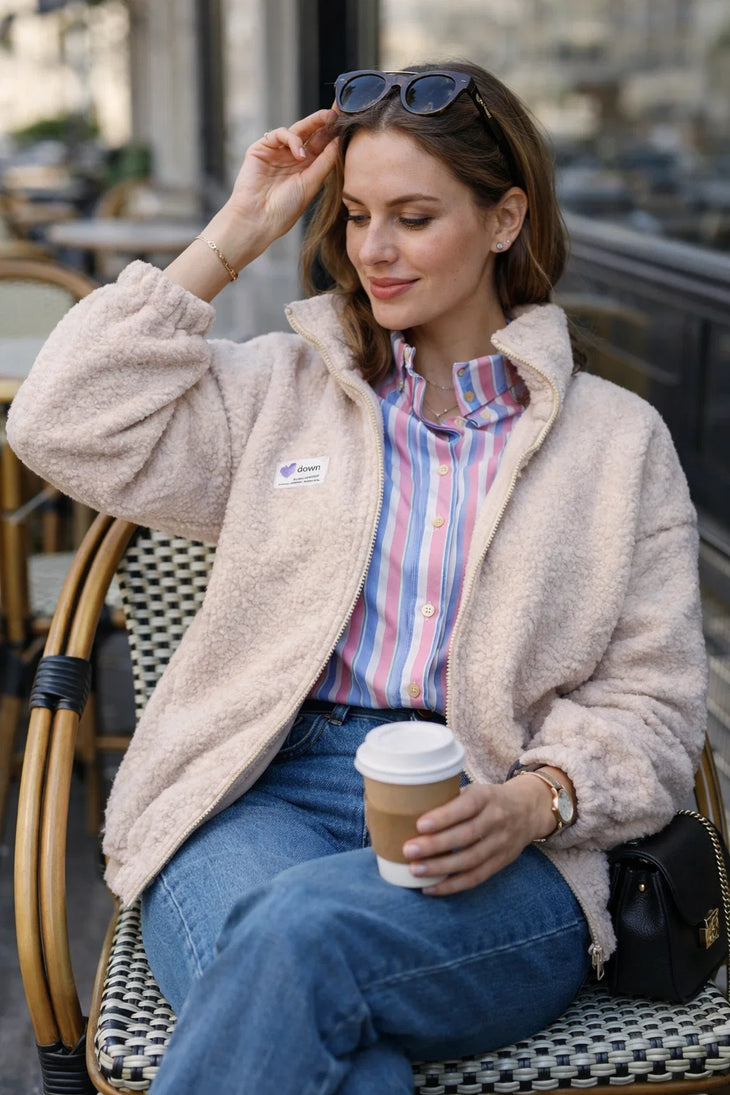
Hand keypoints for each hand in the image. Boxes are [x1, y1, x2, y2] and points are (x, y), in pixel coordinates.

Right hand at [225, 108, 339, 246]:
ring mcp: (277, 152)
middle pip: (311, 132)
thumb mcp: (311, 184)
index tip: (347, 120)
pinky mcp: (261, 149)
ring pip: (297, 129)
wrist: (259, 219)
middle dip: (324, 120)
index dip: (333, 132)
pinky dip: (292, 139)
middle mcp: (293, 158)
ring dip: (312, 124)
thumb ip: (325, 161)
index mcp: (307, 168)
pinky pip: (279, 134)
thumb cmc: (285, 209)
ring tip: (324, 127)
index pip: (322, 144)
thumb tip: (338, 140)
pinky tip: (299, 154)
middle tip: (336, 111)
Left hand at [402, 777, 556, 895]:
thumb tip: (405, 809)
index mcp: (486, 797)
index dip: (443, 817)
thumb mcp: (474, 790)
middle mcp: (496, 820)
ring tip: (415, 870)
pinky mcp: (500, 863)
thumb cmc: (487, 799)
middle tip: (408, 850)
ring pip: (470, 860)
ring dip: (441, 868)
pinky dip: (452, 886)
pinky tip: (430, 888)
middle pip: (465, 836)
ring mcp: (500, 844)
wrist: (527, 810)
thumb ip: (449, 799)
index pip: (465, 806)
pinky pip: (475, 878)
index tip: (420, 824)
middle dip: (435, 845)